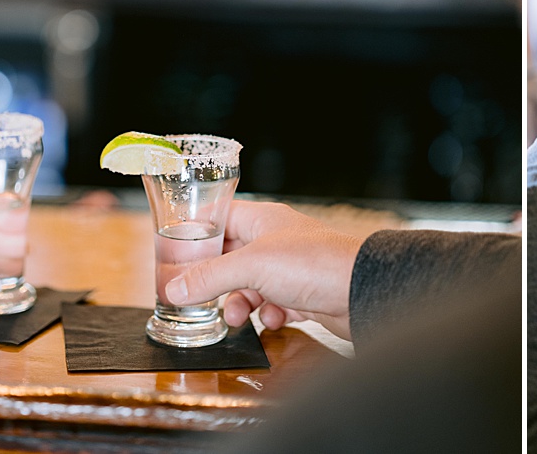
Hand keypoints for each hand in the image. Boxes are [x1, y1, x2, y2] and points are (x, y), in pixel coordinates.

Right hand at [162, 200, 363, 339]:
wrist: (362, 293)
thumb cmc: (315, 264)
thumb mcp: (251, 266)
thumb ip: (210, 277)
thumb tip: (174, 289)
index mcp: (263, 220)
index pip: (220, 217)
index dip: (197, 233)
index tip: (174, 253)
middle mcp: (276, 240)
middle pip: (231, 257)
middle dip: (215, 280)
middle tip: (197, 295)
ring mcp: (290, 269)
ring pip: (249, 286)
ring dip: (239, 303)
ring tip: (237, 316)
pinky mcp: (303, 296)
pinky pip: (272, 306)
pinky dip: (267, 315)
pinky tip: (273, 320)